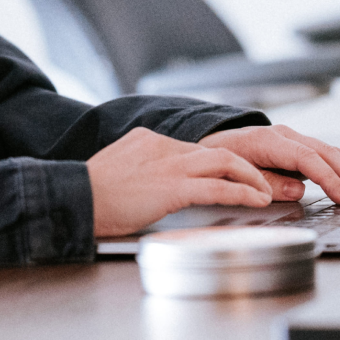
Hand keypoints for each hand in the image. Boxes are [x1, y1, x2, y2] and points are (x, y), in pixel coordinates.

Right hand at [86, 127, 273, 236]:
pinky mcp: (173, 187)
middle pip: (216, 151)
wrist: (73, 198)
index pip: (194, 149)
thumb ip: (141, 169)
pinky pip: (218, 187)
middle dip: (245, 167)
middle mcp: (163, 146)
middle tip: (261, 180)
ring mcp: (169, 165)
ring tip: (266, 190)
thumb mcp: (118, 170)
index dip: (218, 164)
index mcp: (149, 140)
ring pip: (225, 162)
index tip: (233, 175)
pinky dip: (243, 192)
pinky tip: (257, 200)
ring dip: (251, 177)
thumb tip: (152, 182)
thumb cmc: (89, 194)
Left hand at [199, 125, 339, 204]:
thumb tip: (300, 190)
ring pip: (335, 152)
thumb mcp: (236, 172)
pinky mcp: (301, 148)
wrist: (213, 142)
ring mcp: (296, 140)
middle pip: (329, 153)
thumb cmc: (221, 159)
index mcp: (271, 140)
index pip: (308, 158)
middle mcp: (288, 136)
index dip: (329, 179)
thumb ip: (268, 183)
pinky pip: (330, 156)